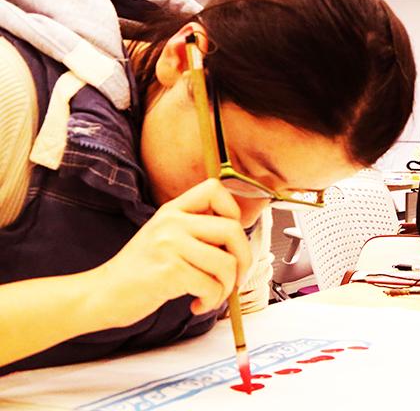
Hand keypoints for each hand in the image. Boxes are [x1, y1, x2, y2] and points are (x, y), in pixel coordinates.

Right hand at [95, 179, 251, 327]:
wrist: (101, 294)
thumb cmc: (139, 271)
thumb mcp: (164, 237)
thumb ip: (194, 231)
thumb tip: (239, 241)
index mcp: (172, 210)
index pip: (215, 189)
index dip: (233, 212)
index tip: (229, 240)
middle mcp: (172, 222)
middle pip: (233, 229)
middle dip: (244, 259)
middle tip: (236, 278)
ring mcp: (170, 245)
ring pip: (227, 263)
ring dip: (227, 287)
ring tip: (210, 296)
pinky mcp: (169, 271)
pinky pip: (212, 286)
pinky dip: (210, 301)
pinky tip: (196, 304)